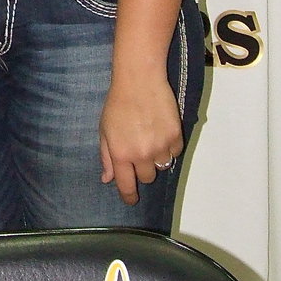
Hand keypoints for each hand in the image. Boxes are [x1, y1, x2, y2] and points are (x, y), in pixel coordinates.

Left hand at [99, 75, 182, 204]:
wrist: (139, 80)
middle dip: (142, 169)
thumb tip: (107, 179)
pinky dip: (169, 146)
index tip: (131, 200)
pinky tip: (160, 130)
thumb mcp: (104, 130)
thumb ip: (106, 157)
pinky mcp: (176, 136)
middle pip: (147, 178)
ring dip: (156, 157)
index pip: (126, 186)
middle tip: (139, 150)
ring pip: (162, 166)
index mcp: (121, 154)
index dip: (129, 196)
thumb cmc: (117, 103)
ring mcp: (161, 146)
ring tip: (149, 137)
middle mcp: (142, 154)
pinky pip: (174, 152)